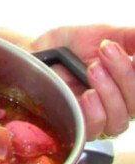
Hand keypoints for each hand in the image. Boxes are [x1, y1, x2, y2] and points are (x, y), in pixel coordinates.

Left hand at [28, 24, 134, 139]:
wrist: (37, 51)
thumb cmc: (70, 45)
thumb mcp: (101, 34)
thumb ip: (128, 38)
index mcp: (129, 86)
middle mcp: (119, 106)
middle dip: (125, 74)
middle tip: (106, 50)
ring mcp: (99, 120)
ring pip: (119, 121)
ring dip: (110, 93)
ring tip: (93, 69)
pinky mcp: (77, 126)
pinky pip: (94, 129)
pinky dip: (95, 112)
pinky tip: (88, 95)